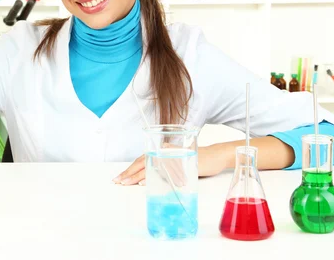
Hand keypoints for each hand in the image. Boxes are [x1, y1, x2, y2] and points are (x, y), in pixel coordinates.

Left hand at [113, 145, 229, 185]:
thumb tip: (145, 181)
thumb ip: (163, 170)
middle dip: (129, 173)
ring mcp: (172, 155)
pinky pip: (165, 169)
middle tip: (118, 181)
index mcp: (161, 151)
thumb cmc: (195, 161)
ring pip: (150, 166)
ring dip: (138, 176)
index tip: (119, 178)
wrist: (215, 156)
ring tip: (127, 183)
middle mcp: (164, 151)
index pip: (141, 160)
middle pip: (142, 162)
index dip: (129, 169)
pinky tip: (145, 182)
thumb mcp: (176, 166)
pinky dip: (154, 176)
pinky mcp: (181, 160)